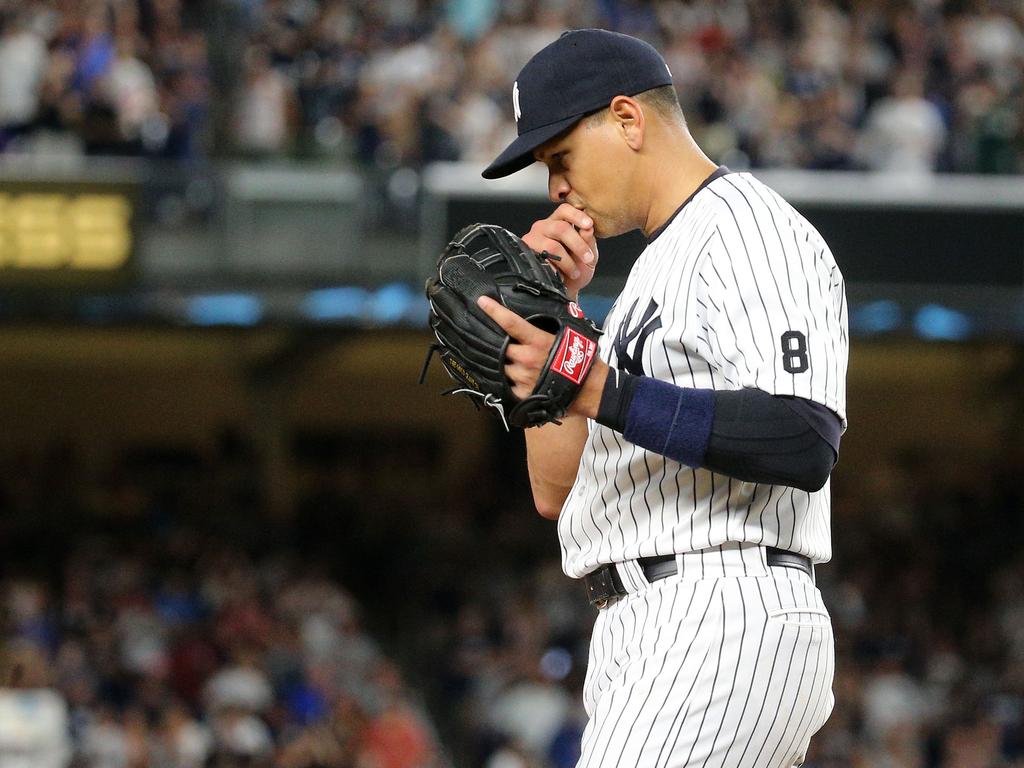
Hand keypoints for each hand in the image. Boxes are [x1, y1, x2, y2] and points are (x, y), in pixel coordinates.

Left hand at [478, 295, 608, 418]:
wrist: (590, 389)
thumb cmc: (582, 360)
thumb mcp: (569, 336)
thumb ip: (552, 325)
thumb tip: (544, 311)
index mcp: (537, 341)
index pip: (511, 323)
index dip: (494, 311)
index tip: (482, 302)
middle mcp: (526, 358)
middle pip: (501, 347)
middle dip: (503, 346)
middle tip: (510, 346)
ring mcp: (522, 377)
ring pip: (504, 367)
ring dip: (509, 365)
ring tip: (522, 366)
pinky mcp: (522, 394)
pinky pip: (509, 385)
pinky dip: (513, 381)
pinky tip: (524, 380)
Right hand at [522, 203, 598, 299]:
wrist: (564, 290)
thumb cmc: (576, 270)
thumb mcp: (589, 256)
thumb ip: (589, 241)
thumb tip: (588, 229)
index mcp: (560, 222)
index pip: (565, 210)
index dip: (577, 216)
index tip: (589, 225)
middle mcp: (544, 227)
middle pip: (561, 228)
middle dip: (578, 245)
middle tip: (588, 258)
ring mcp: (533, 239)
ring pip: (553, 246)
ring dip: (568, 262)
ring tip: (574, 272)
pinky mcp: (526, 253)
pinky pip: (543, 260)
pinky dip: (555, 269)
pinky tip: (560, 275)